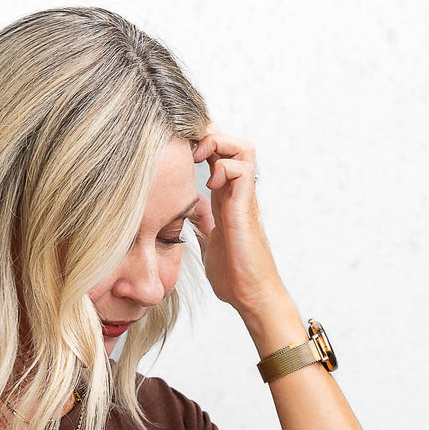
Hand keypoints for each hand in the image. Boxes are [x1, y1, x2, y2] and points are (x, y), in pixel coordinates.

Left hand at [189, 125, 287, 318]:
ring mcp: (244, 198)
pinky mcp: (246, 208)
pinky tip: (210, 183)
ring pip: (242, 147)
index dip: (199, 142)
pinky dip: (224, 166)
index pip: (216, 154)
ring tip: (199, 156)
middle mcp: (236, 193)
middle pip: (231, 141)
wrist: (250, 296)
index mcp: (225, 198)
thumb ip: (201, 223)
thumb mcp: (208, 242)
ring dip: (219, 143)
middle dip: (208, 134)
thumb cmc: (234, 275)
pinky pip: (242, 169)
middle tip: (186, 144)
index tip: (178, 147)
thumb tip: (188, 210)